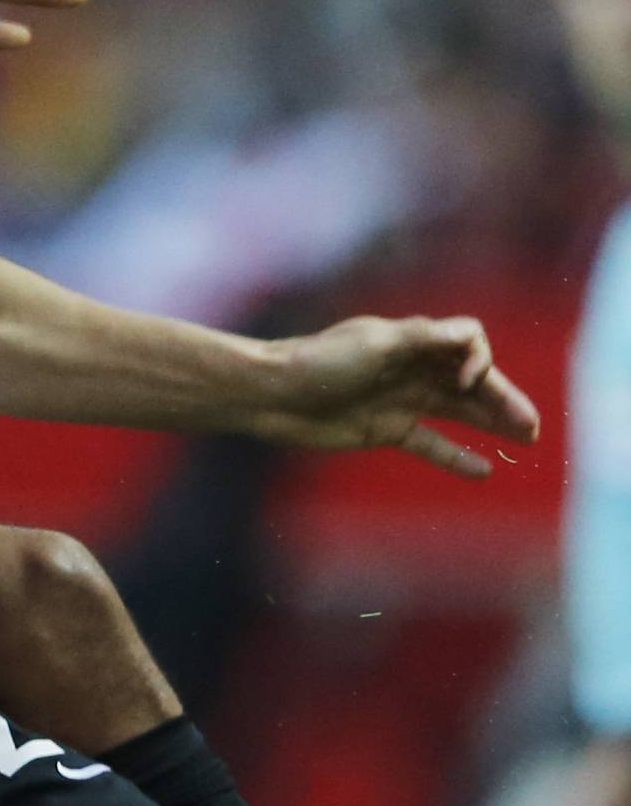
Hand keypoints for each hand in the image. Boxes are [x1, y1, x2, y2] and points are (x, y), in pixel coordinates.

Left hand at [256, 314, 539, 476]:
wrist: (272, 396)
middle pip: (469, 381)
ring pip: (458, 412)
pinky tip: (484, 470)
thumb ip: (423, 340)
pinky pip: (431, 443)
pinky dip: (457, 456)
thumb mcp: (374, 345)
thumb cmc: (320, 363)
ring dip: (492, 424)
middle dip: (502, 399)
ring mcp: (399, 399)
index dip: (478, 359)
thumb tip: (470, 335)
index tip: (466, 381)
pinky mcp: (385, 429)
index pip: (465, 341)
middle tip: (533, 427)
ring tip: (527, 441)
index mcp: (410, 340)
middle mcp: (409, 367)